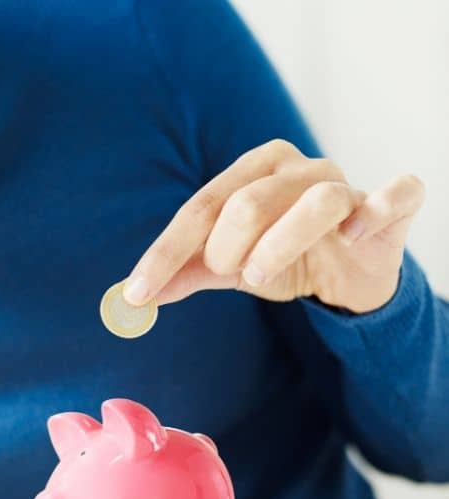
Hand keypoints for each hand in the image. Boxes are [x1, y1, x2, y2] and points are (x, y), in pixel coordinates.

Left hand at [123, 139, 424, 313]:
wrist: (350, 272)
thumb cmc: (285, 257)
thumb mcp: (230, 266)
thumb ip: (187, 272)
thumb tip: (137, 297)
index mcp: (251, 171)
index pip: (199, 209)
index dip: (166, 253)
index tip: (139, 293)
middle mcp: (297, 168)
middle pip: (248, 202)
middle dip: (226, 249)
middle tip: (231, 275)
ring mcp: (346, 183)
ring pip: (315, 202)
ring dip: (281, 244)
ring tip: (261, 274)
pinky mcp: (393, 204)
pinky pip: (394, 195)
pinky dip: (374, 212)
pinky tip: (352, 236)